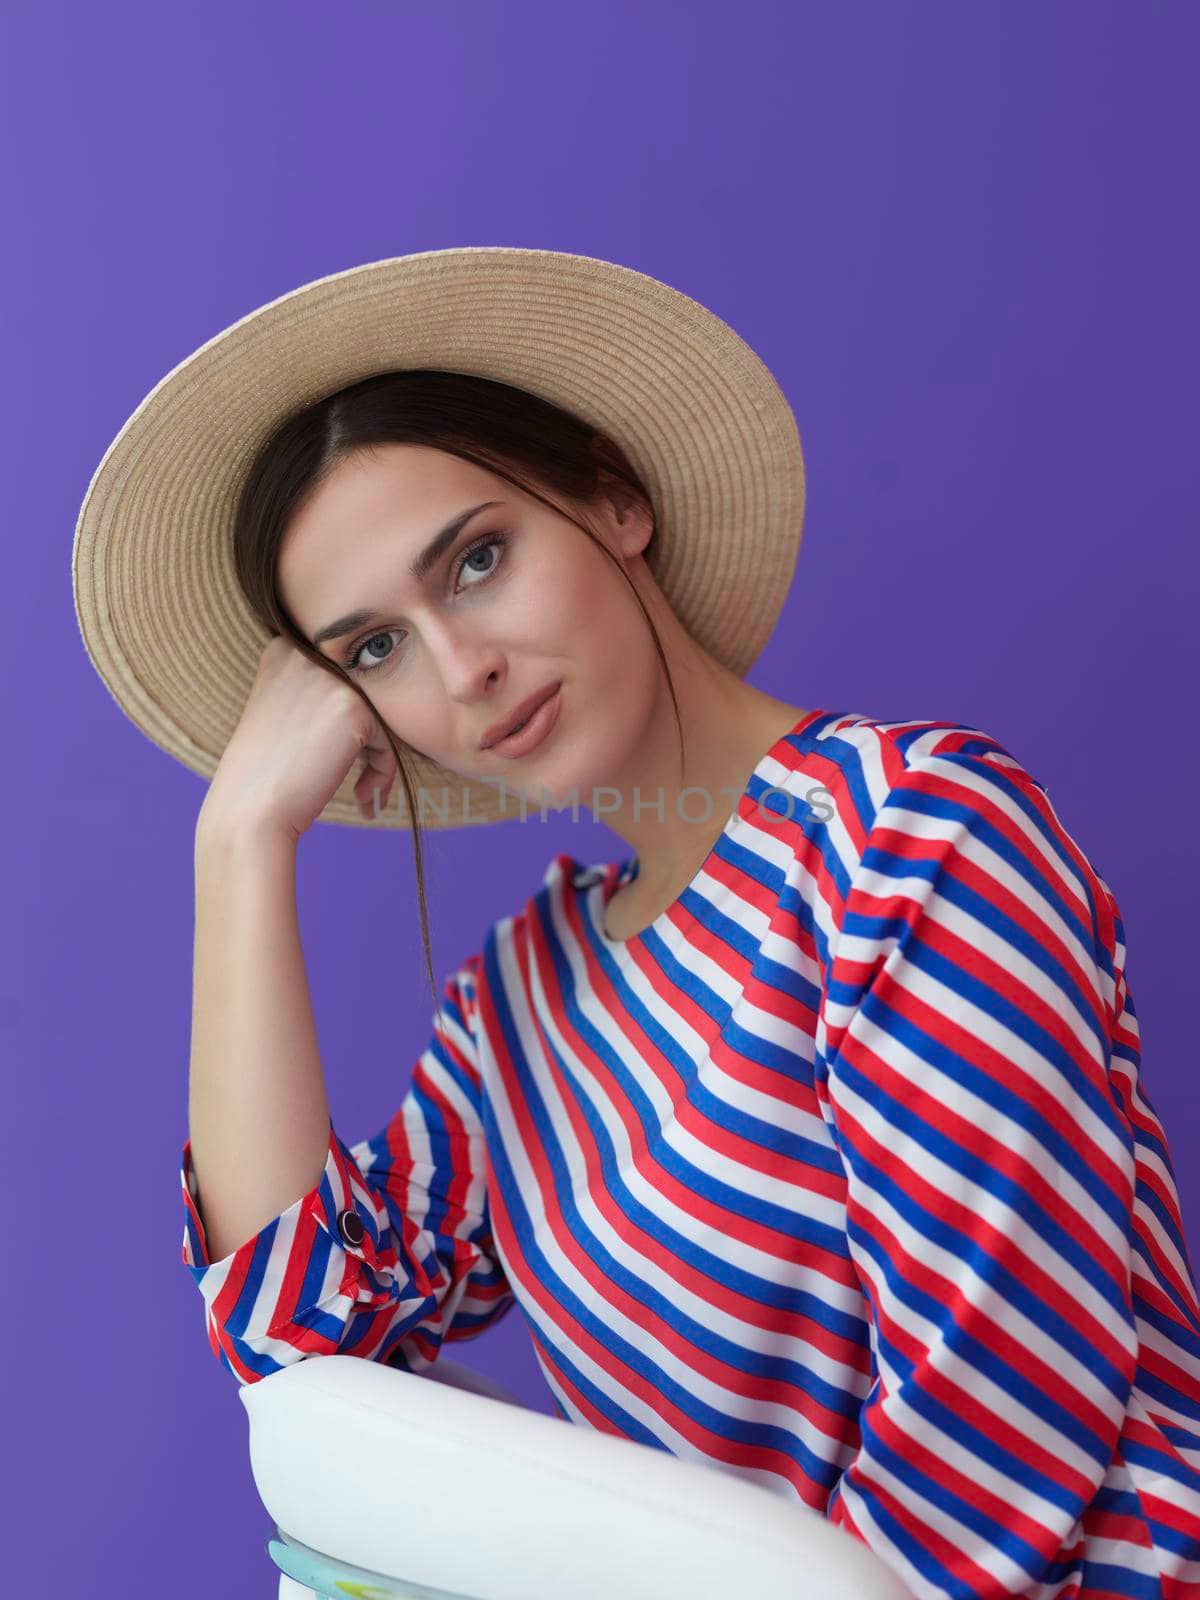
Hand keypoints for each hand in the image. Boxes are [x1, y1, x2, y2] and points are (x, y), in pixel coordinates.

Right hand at [197, 636, 398, 841]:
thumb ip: (316, 695)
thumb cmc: (264, 775)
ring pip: (378, 716)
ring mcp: (328, 677)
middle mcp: (304, 655)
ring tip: (362, 793)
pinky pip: (387, 739)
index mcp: (283, 651)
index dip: (346, 723)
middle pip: (362, 694)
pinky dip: (382, 772)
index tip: (332, 758)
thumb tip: (368, 699)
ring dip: (376, 759)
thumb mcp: (280, 713)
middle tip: (359, 781)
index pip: (341, 678)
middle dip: (366, 740)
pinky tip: (361, 797)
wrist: (249, 811)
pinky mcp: (352, 706)